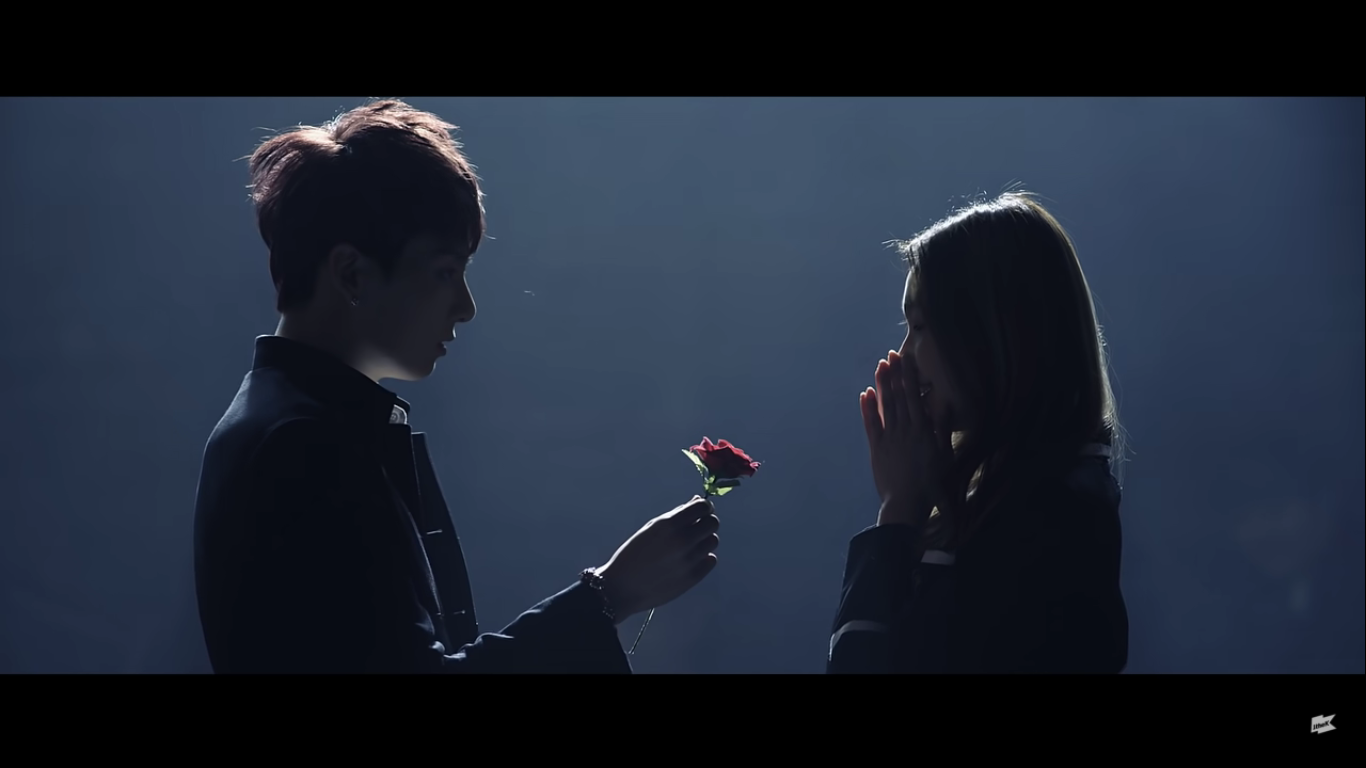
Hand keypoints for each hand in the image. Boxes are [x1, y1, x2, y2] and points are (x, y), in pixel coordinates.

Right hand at [595, 496, 719, 622]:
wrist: (622, 587)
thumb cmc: (634, 554)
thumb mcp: (651, 528)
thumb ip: (677, 515)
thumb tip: (698, 501)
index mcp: (668, 525)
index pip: (702, 507)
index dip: (704, 507)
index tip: (700, 511)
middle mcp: (681, 541)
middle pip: (713, 523)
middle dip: (707, 522)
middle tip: (697, 528)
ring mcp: (688, 560)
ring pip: (713, 541)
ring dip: (704, 540)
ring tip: (689, 546)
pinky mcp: (692, 577)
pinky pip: (711, 560)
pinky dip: (704, 558)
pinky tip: (689, 560)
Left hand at [859, 350, 950, 526]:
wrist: (906, 503)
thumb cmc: (931, 483)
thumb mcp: (944, 456)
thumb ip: (942, 429)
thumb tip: (944, 404)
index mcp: (922, 429)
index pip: (913, 396)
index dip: (908, 376)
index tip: (905, 359)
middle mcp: (903, 429)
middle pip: (897, 396)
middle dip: (894, 374)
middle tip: (890, 355)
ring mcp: (888, 437)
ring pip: (884, 405)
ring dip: (881, 385)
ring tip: (880, 366)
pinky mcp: (876, 448)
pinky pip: (870, 424)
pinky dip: (867, 408)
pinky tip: (865, 393)